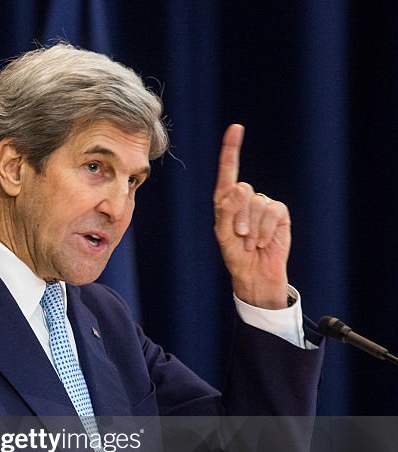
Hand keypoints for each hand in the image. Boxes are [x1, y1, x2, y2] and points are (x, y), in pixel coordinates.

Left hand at [213, 124, 290, 308]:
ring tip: (250, 243)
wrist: (255, 272)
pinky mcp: (279, 213)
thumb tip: (242, 187)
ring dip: (252, 228)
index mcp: (227, 200)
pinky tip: (262, 242)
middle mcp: (246, 198)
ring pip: (257, 204)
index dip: (231, 149)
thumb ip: (228, 210)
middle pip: (241, 191)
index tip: (236, 128)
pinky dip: (265, 229)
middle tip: (239, 236)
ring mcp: (263, 204)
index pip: (228, 171)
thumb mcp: (224, 234)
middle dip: (238, 216)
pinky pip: (272, 211)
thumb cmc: (235, 254)